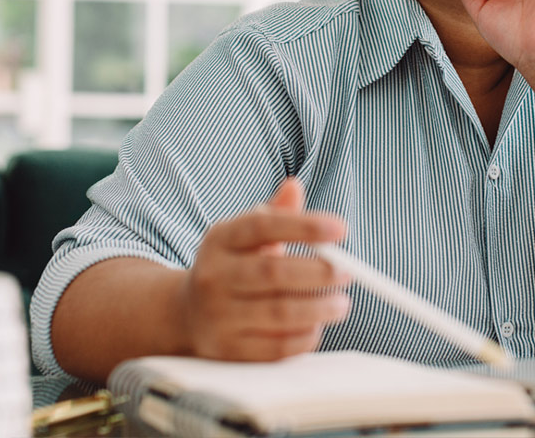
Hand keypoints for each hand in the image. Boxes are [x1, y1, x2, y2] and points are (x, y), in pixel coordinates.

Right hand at [180, 177, 349, 360]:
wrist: (186, 314)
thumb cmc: (231, 268)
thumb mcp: (244, 237)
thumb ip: (274, 214)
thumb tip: (295, 186)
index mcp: (220, 240)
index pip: (261, 226)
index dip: (303, 226)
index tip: (340, 228)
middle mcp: (213, 276)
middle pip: (273, 272)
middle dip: (318, 272)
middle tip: (347, 272)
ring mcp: (218, 315)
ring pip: (279, 313)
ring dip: (319, 308)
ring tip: (341, 303)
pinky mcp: (228, 349)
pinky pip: (277, 348)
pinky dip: (305, 337)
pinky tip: (317, 326)